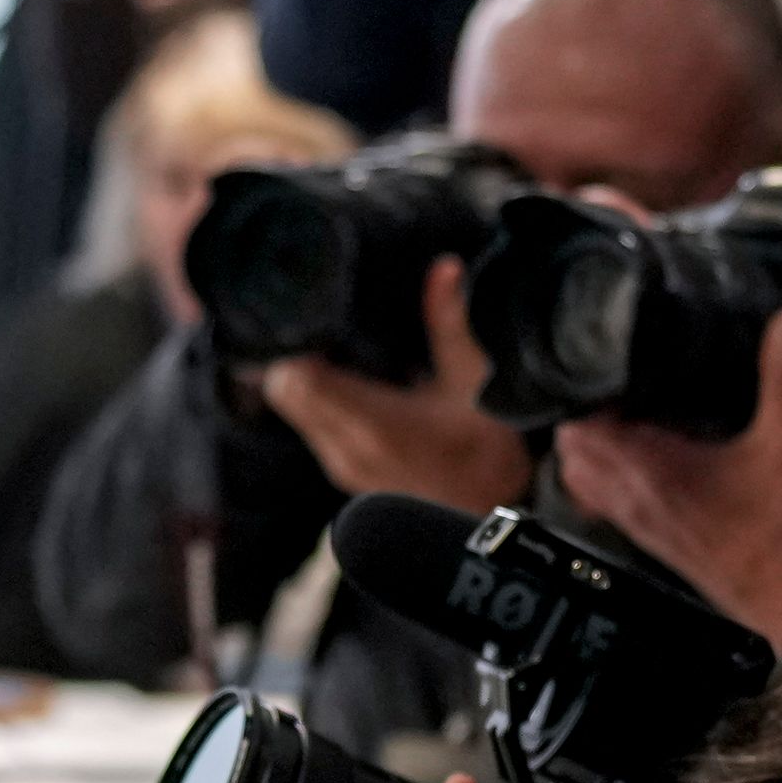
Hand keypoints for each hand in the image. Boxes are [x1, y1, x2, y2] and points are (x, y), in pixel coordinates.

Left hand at [261, 257, 536, 509]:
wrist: (497, 514)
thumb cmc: (490, 449)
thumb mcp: (475, 379)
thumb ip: (451, 323)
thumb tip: (443, 269)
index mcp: (376, 424)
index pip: (296, 380)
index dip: (295, 342)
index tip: (311, 314)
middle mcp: (348, 449)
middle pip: (285, 391)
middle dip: (296, 354)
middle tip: (320, 323)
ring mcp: (342, 466)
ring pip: (293, 410)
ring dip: (305, 378)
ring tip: (333, 348)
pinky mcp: (343, 473)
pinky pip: (310, 428)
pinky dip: (317, 402)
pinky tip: (349, 382)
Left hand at [552, 311, 781, 648]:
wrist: (780, 598)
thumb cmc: (776, 526)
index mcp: (643, 465)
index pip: (578, 419)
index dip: (581, 385)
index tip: (600, 357)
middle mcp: (622, 490)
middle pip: (569, 441)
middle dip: (581, 408)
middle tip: (607, 378)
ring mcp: (626, 515)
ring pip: (577, 469)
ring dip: (586, 441)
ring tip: (613, 409)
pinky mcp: (639, 532)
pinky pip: (597, 494)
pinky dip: (600, 470)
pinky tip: (632, 451)